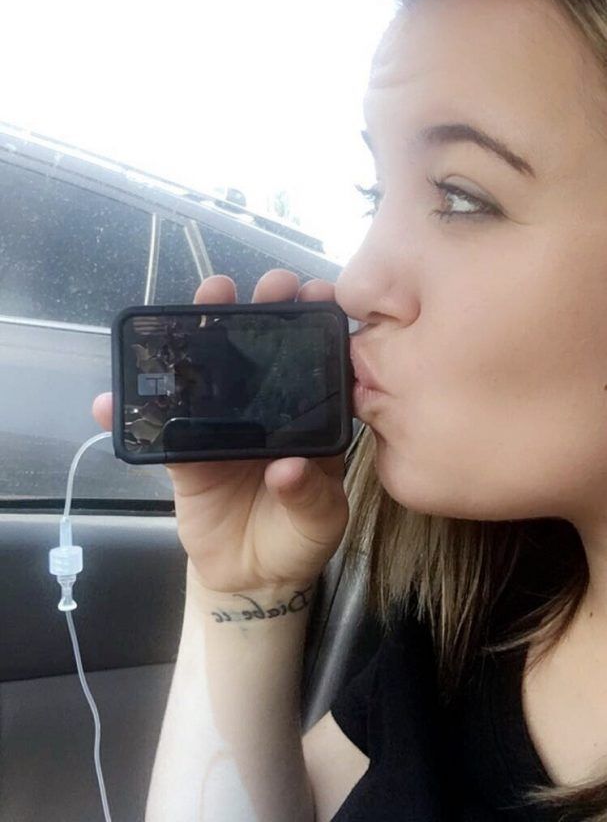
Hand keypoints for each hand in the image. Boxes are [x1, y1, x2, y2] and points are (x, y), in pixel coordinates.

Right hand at [92, 270, 348, 593]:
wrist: (252, 578)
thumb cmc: (297, 540)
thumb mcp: (321, 521)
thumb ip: (310, 496)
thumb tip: (287, 468)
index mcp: (305, 419)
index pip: (310, 361)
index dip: (313, 325)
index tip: (314, 294)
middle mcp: (265, 411)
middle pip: (259, 351)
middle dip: (262, 311)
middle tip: (269, 286)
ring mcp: (221, 426)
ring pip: (209, 372)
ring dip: (200, 333)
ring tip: (204, 298)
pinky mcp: (185, 453)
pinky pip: (157, 428)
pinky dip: (129, 414)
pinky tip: (112, 400)